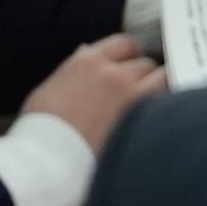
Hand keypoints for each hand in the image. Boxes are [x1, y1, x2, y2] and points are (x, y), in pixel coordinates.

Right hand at [21, 34, 161, 154]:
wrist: (47, 161)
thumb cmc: (41, 130)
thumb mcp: (49, 89)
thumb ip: (72, 69)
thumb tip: (86, 53)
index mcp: (87, 62)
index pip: (123, 44)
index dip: (129, 55)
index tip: (130, 65)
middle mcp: (113, 74)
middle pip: (144, 62)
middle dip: (143, 74)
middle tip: (140, 90)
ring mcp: (131, 96)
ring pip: (162, 78)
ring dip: (158, 88)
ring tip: (152, 104)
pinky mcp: (142, 121)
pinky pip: (166, 104)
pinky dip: (164, 107)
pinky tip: (158, 117)